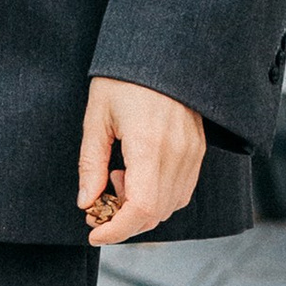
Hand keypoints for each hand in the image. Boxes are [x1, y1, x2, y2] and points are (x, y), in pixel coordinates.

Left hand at [78, 78, 206, 246]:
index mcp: (149, 145)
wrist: (163, 51)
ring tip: (116, 178)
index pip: (142, 209)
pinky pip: (182, 190)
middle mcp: (178, 154)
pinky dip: (158, 196)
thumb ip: (90, 163)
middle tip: (97, 205)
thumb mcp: (97, 117)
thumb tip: (86, 202)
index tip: (94, 234)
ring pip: (171, 205)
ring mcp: (193, 153)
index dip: (118, 231)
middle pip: (156, 214)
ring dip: (140, 208)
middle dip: (124, 221)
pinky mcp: (199, 150)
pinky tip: (136, 174)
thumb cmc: (123, 78)